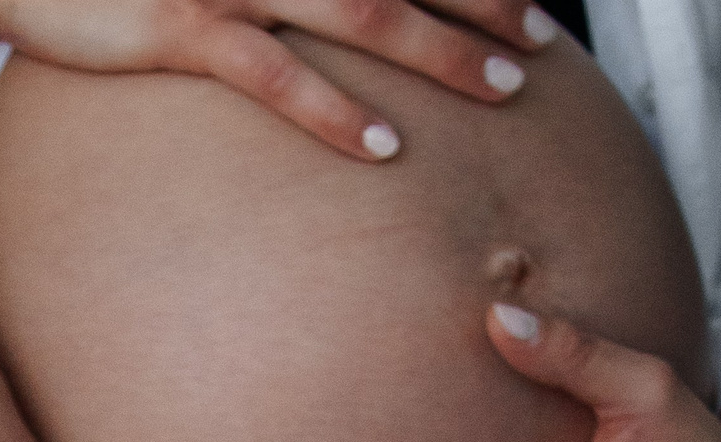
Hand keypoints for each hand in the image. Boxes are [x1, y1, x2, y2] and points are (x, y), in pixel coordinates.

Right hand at [0, 0, 565, 152]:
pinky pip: (274, 73)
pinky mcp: (178, 28)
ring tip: (502, 89)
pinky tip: (385, 148)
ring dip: (438, 50)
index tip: (526, 5)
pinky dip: (335, 111)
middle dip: (480, 2)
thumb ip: (267, 3)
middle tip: (542, 48)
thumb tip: (313, 30)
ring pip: (360, 8)